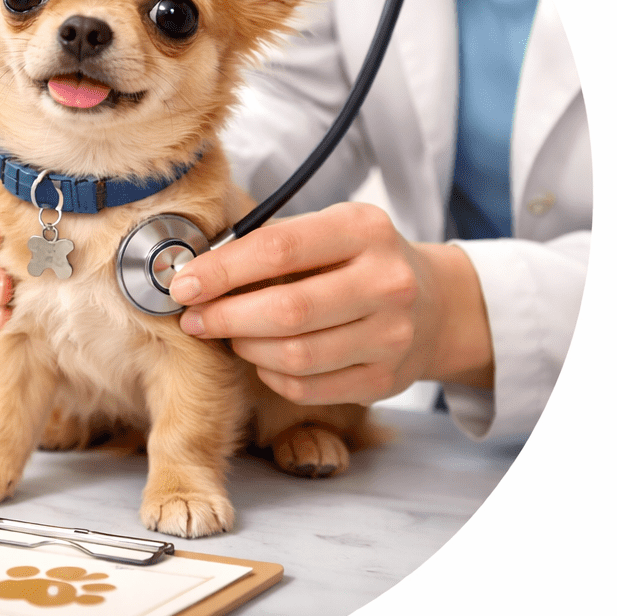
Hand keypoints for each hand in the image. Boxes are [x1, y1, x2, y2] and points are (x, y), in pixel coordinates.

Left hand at [167, 203, 493, 404]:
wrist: (435, 303)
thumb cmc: (357, 261)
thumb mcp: (326, 231)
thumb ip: (268, 246)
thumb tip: (192, 273)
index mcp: (364, 228)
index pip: (278, 249)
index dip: (221, 271)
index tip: (181, 284)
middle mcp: (386, 281)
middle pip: (286, 310)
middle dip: (225, 317)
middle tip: (194, 319)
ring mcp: (392, 335)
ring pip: (294, 356)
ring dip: (245, 347)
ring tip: (228, 334)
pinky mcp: (386, 379)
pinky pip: (307, 387)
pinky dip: (271, 375)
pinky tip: (262, 358)